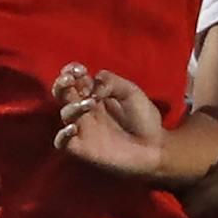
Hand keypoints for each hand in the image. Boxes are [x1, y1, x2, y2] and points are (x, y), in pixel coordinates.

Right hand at [53, 62, 167, 177]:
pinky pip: (62, 142)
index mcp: (95, 94)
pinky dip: (63, 134)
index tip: (79, 69)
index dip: (71, 71)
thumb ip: (111, 82)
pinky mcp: (82, 148)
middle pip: (63, 94)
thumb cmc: (144, 119)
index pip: (75, 80)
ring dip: (73, 105)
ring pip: (65, 113)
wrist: (155, 148)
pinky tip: (74, 127)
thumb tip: (93, 86)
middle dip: (62, 84)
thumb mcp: (131, 92)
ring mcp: (82, 129)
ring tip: (90, 102)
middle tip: (69, 79)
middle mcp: (85, 110)